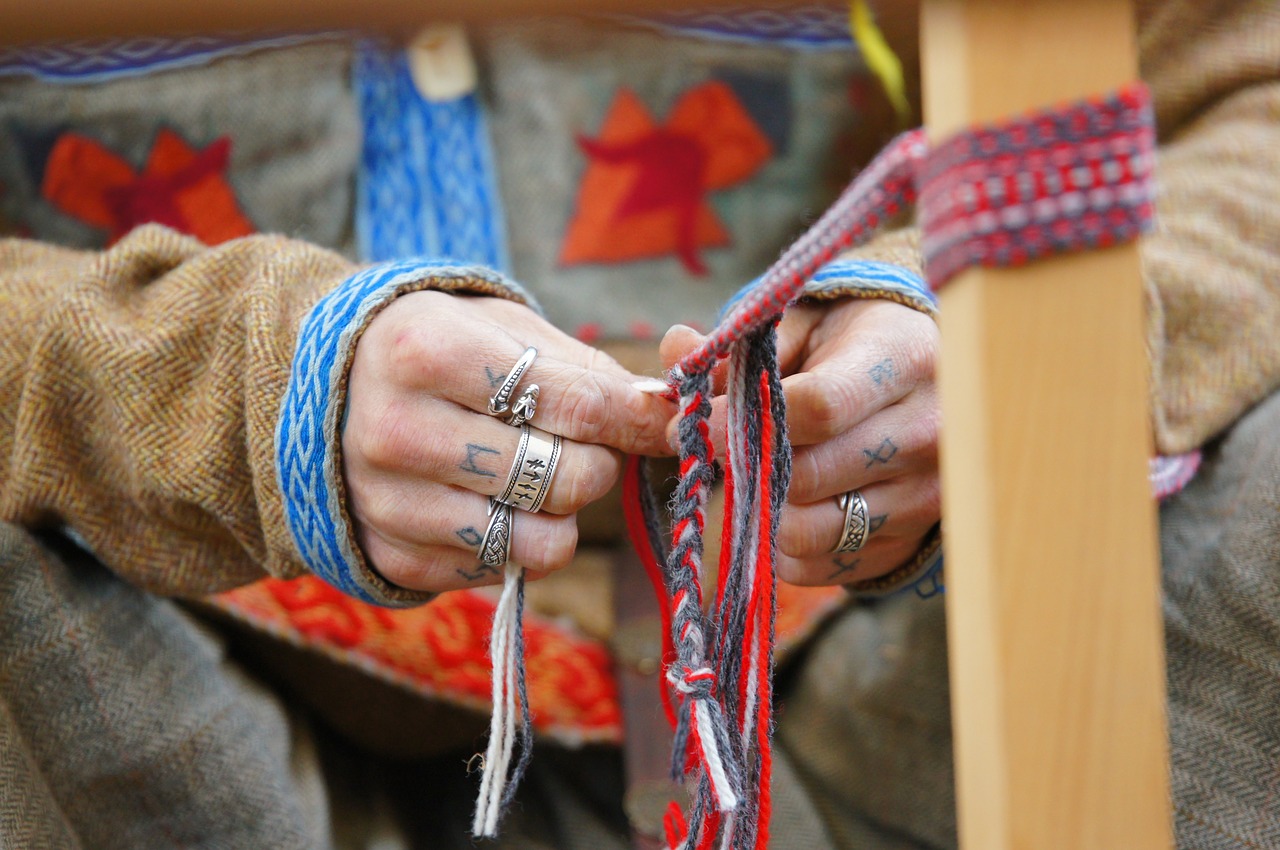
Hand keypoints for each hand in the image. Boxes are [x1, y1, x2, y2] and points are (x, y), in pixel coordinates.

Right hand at [343, 290, 673, 592]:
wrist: (333, 392)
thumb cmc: (443, 350)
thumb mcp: (507, 331)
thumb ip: (591, 372)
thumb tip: (670, 416)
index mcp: (428, 352)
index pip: (576, 404)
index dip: (635, 418)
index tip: (658, 419)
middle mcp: (398, 431)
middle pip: (565, 477)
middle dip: (595, 462)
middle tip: (576, 443)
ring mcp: (390, 502)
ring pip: (542, 541)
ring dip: (563, 513)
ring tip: (537, 476)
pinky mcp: (392, 557)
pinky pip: (503, 571)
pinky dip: (516, 540)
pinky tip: (489, 501)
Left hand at [661, 297, 939, 586]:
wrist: (931, 381)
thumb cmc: (850, 345)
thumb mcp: (799, 324)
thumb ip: (738, 345)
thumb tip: (677, 349)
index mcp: (905, 360)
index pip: (820, 408)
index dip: (744, 423)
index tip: (697, 428)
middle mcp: (930, 432)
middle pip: (809, 476)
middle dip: (746, 468)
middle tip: (719, 454)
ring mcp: (927, 494)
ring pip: (812, 530)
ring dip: (763, 511)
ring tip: (754, 478)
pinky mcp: (911, 543)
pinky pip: (822, 566)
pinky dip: (786, 546)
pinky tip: (784, 507)